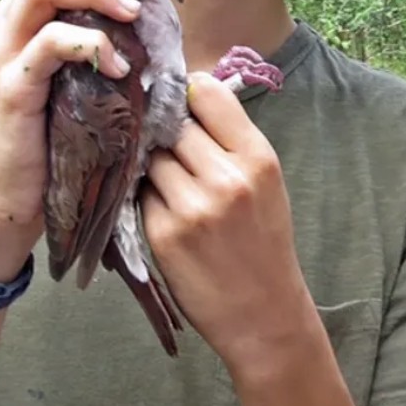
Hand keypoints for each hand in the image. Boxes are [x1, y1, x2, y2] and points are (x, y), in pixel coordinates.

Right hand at [0, 0, 146, 278]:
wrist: (21, 193)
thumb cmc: (59, 130)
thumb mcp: (80, 70)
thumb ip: (97, 32)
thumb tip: (145, 0)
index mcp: (19, 15)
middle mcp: (3, 24)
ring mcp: (3, 52)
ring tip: (132, 15)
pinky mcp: (11, 85)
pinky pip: (50, 43)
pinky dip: (90, 43)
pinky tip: (118, 66)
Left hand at [141, 71, 312, 372]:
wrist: (263, 314)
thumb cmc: (263, 238)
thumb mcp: (265, 180)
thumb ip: (230, 137)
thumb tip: (186, 92)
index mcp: (258, 158)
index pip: (207, 93)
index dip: (188, 93)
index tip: (181, 102)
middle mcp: (226, 178)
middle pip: (172, 124)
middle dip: (167, 133)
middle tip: (172, 148)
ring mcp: (192, 207)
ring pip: (151, 157)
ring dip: (153, 165)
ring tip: (172, 185)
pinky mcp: (163, 233)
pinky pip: (140, 192)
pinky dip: (146, 196)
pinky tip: (164, 210)